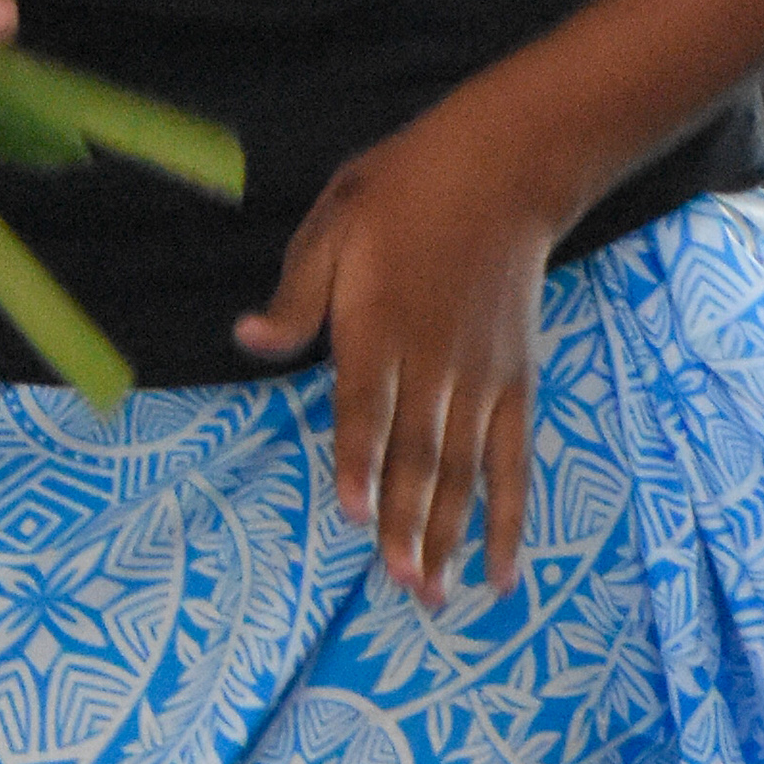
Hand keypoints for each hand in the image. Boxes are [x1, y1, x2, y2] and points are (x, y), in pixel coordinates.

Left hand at [233, 77, 581, 603]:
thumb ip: (296, 294)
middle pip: (419, 452)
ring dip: (448, 535)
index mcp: (380, 320)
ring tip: (432, 595)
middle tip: (399, 583)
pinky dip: (507, 519)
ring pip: (463, 470)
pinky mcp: (515, 383)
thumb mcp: (333, 224)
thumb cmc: (404, 192)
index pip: (366, 404)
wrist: (504, 168)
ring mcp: (481, 377)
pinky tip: (499, 574)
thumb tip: (247, 338)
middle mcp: (435, 358)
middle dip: (408, 522)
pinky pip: (513, 462)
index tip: (355, 513)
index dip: (361, 460)